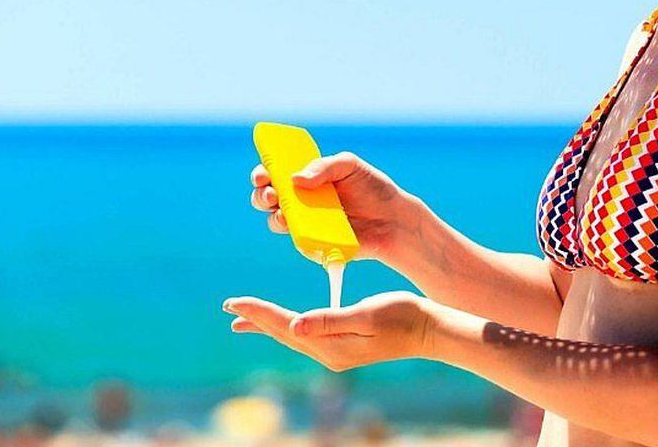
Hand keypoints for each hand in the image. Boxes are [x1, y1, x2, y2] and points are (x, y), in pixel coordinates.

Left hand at [222, 291, 433, 371]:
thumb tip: (294, 326)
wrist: (429, 331)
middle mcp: (329, 354)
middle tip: (228, 307)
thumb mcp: (368, 315)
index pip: (285, 325)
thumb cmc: (403, 317)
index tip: (233, 302)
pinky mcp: (343, 347)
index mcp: (331, 346)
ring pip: (292, 335)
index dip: (258, 312)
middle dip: (255, 319)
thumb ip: (331, 320)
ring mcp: (336, 353)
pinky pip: (305, 335)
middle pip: (283, 333)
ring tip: (242, 320)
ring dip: (267, 325)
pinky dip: (286, 326)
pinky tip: (283, 324)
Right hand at [250, 152, 413, 260]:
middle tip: (272, 194)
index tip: (263, 173)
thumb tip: (295, 179)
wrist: (393, 220)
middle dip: (262, 196)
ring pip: (276, 221)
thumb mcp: (350, 166)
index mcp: (305, 178)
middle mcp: (301, 200)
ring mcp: (306, 223)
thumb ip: (324, 167)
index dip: (263, 172)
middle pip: (266, 199)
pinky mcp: (315, 243)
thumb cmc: (372, 189)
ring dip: (275, 217)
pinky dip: (299, 237)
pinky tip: (308, 231)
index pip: (275, 173)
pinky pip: (299, 242)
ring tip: (286, 213)